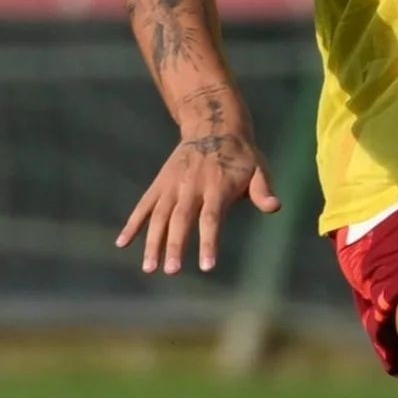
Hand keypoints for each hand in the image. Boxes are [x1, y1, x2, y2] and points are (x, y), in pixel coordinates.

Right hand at [116, 124, 280, 274]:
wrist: (212, 125)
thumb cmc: (241, 156)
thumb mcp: (259, 169)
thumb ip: (263, 190)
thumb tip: (275, 207)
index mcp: (217, 187)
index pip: (211, 219)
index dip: (209, 242)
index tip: (207, 267)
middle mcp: (191, 187)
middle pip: (181, 220)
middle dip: (175, 246)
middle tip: (172, 272)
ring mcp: (172, 185)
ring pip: (159, 217)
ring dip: (152, 242)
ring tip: (149, 268)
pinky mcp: (160, 184)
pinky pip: (144, 206)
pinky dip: (132, 224)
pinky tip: (122, 244)